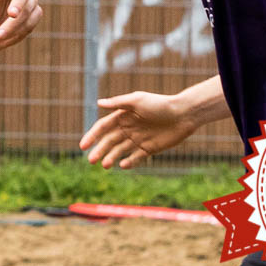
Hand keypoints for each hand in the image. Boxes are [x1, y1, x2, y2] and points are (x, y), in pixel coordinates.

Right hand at [78, 91, 195, 168]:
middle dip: (99, 151)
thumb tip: (98, 103)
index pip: (102, 128)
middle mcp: (128, 128)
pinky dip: (129, 162)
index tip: (82, 146)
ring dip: (111, 158)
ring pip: (120, 151)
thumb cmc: (160, 104)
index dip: (91, 136)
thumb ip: (118, 103)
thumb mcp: (137, 100)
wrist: (183, 114)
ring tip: (105, 166)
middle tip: (91, 161)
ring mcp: (138, 139)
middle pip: (109, 142)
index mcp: (122, 116)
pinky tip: (123, 165)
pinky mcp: (149, 149)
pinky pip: (136, 158)